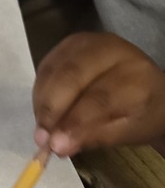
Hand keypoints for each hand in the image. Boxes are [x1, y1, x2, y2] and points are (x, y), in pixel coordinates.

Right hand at [32, 32, 164, 156]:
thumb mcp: (128, 131)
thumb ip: (94, 136)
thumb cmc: (141, 112)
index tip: (55, 145)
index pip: (100, 98)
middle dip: (52, 108)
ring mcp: (89, 42)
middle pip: (72, 76)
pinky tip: (42, 109)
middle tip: (41, 137)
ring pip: (55, 69)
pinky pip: (47, 65)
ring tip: (40, 126)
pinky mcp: (71, 43)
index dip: (74, 121)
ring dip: (42, 100)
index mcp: (135, 75)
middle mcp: (111, 50)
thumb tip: (57, 145)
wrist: (146, 85)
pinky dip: (40, 89)